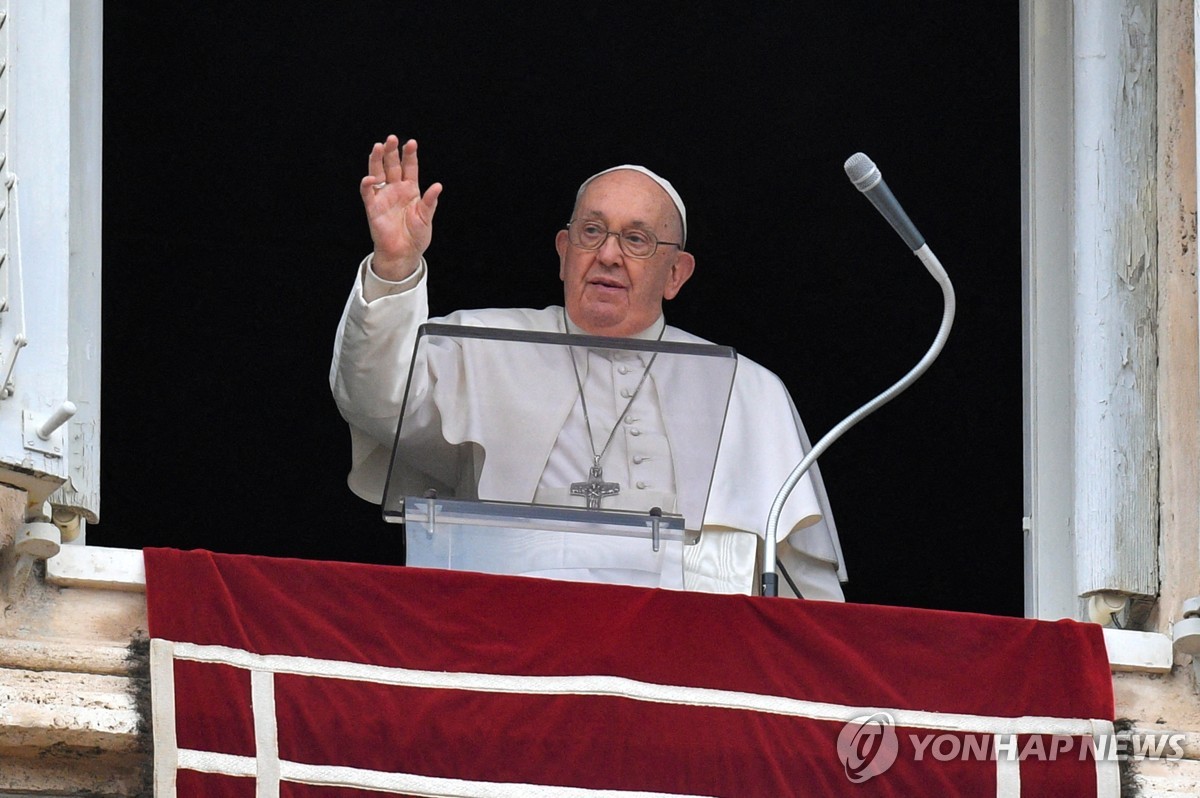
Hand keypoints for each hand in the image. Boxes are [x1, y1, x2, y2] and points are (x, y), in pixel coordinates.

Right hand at [359, 136, 442, 280]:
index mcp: (411, 189)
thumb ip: (430, 202)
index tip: (412, 143)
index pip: (410, 167)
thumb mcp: (426, 217)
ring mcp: (384, 196)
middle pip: (392, 165)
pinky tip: (371, 177)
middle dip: (392, 151)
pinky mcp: (373, 207)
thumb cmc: (417, 235)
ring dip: (377, 160)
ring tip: (378, 146)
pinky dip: (368, 184)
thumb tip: (438, 186)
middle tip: (392, 138)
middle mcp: (396, 189)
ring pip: (378, 173)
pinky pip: (368, 193)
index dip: (410, 155)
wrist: (404, 253)